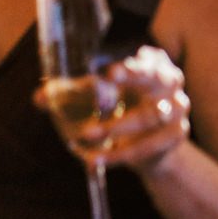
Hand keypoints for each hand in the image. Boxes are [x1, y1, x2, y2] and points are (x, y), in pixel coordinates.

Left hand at [37, 46, 191, 176]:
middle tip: (104, 92)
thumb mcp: (97, 98)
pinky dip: (119, 154)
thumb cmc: (121, 109)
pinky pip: (148, 146)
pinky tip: (95, 159)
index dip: (132, 66)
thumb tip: (40, 97)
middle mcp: (170, 84)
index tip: (109, 73)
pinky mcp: (176, 135)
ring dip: (118, 126)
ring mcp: (177, 110)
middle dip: (133, 84)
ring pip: (151, 117)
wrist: (150, 146)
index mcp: (153, 65)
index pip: (147, 59)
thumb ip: (71, 94)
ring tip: (87, 135)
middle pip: (160, 80)